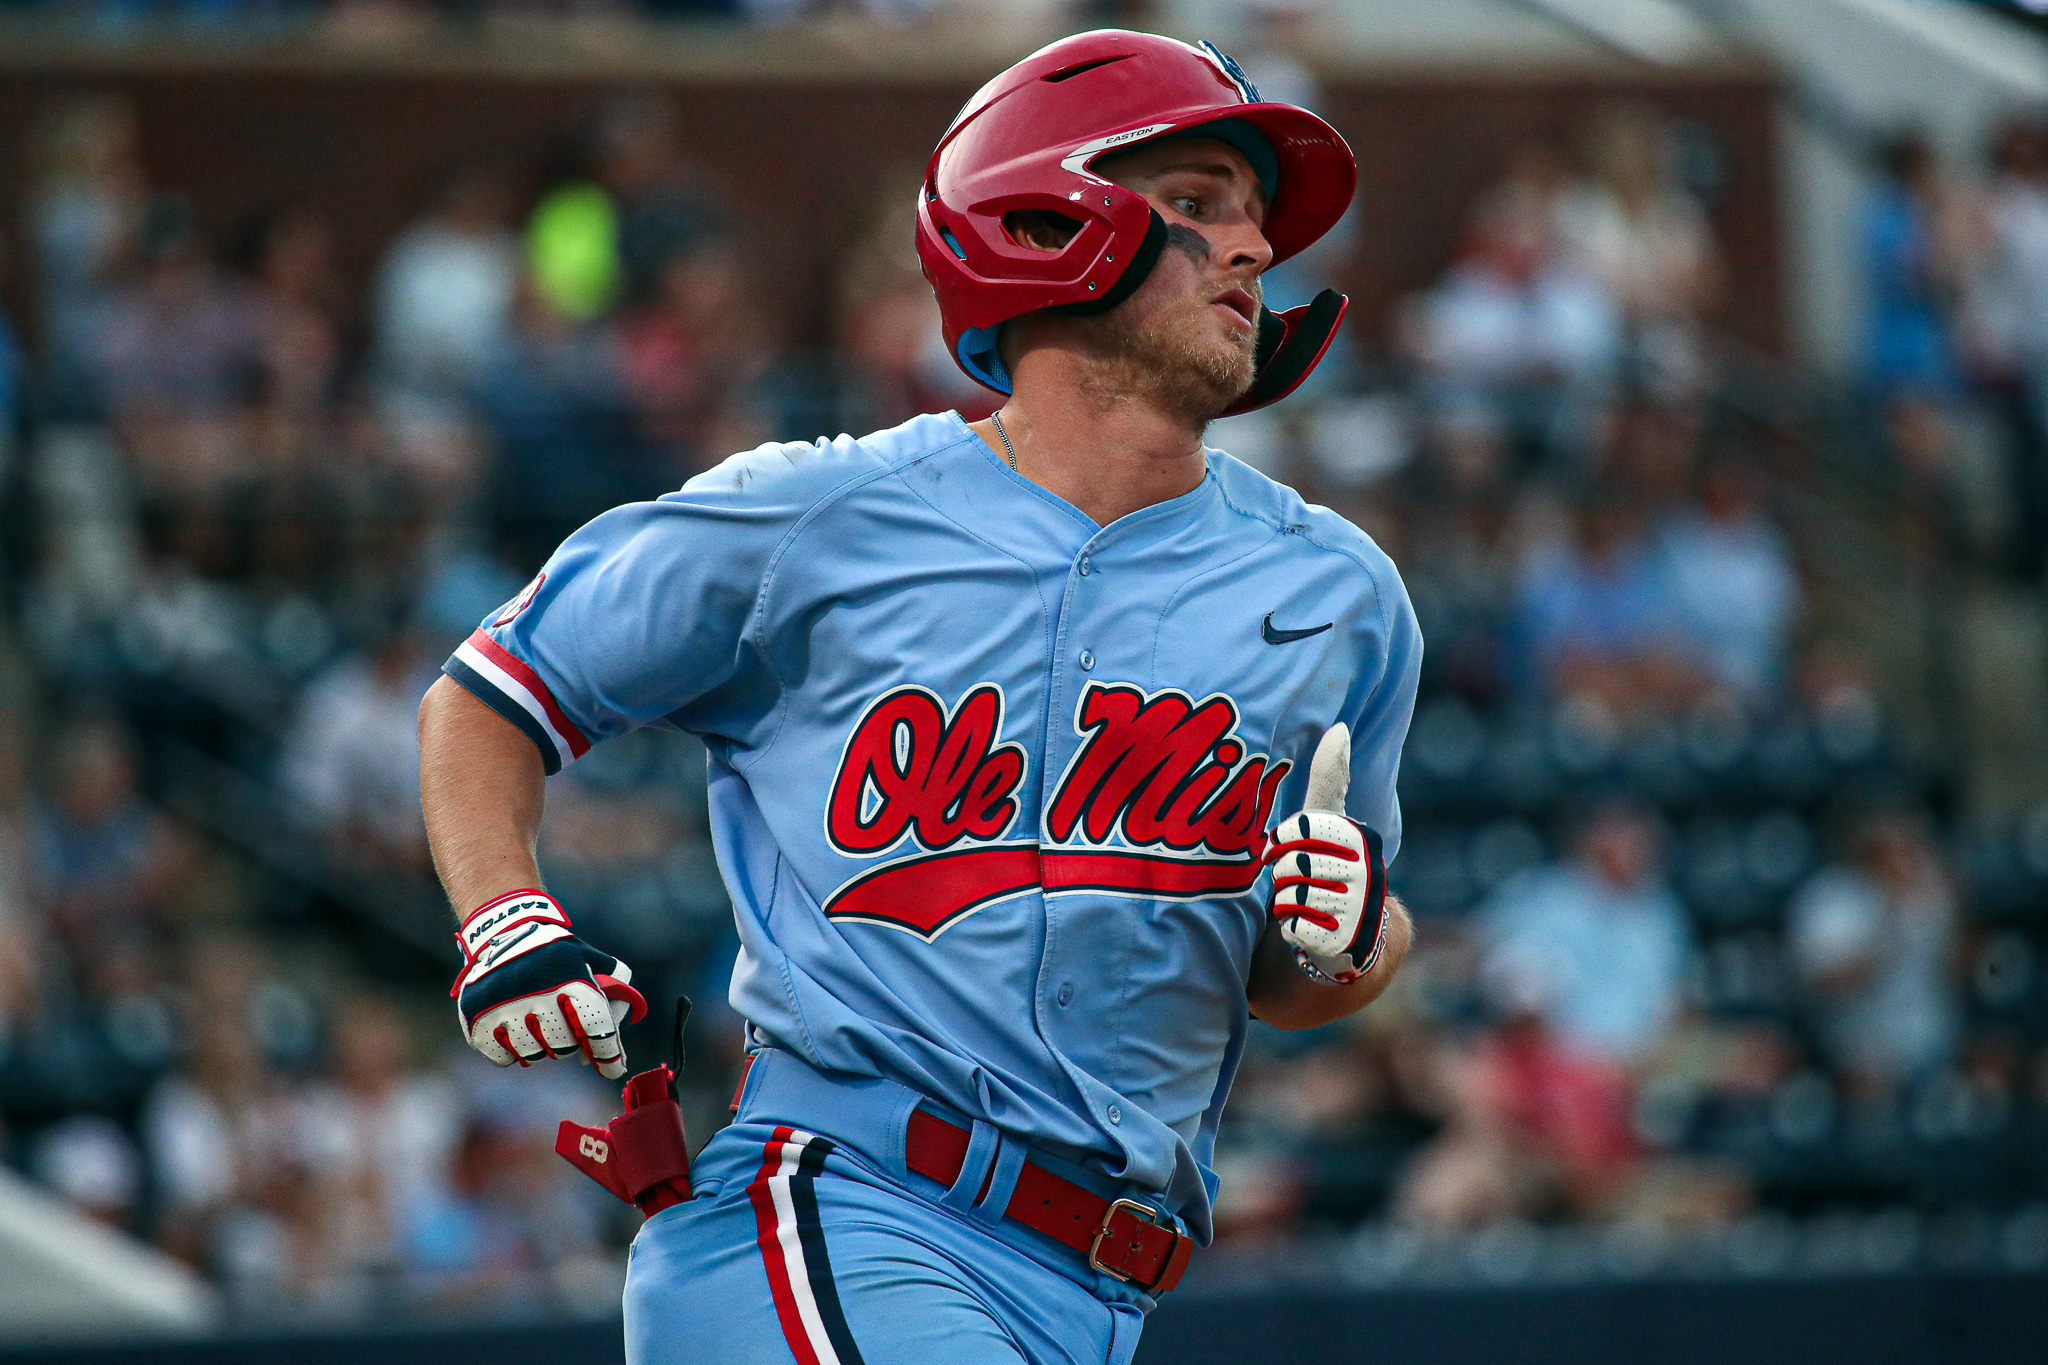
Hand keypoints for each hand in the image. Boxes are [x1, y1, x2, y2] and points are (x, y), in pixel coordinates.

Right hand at [452, 889, 647, 1078]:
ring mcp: (504, 1006)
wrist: (499, 928)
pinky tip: (512, 1030)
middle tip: (561, 1023)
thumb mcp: (587, 956)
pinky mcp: (477, 1017)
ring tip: (535, 1022)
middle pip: (565, 1047)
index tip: (614, 1070)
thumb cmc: (552, 949)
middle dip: (569, 1041)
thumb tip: (621, 1040)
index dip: (608, 1054)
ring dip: (540, 1045)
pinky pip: (502, 1058)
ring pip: (534, 1055)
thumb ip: (613, 989)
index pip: (596, 1027)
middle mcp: (538, 992)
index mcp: (570, 976)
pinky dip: (510, 1051)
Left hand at [1261, 723, 1387, 985]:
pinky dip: (1292, 930)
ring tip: (1307, 905)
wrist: (1351, 937)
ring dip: (1286, 903)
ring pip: (1289, 895)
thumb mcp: (1329, 821)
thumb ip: (1329, 778)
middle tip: (1300, 884)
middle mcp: (1366, 870)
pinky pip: (1293, 927)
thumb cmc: (1329, 868)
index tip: (1291, 851)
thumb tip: (1339, 728)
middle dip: (1283, 876)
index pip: (1296, 830)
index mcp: (1359, 836)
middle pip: (1289, 864)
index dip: (1282, 843)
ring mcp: (1359, 907)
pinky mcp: (1345, 940)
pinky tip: (1309, 930)